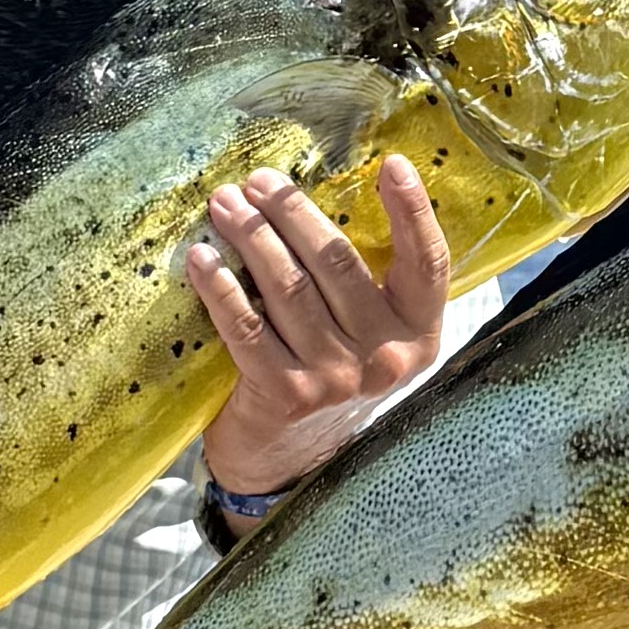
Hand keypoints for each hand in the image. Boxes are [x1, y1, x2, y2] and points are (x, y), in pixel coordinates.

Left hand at [189, 155, 454, 505]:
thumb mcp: (368, 336)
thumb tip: (318, 199)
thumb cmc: (329, 378)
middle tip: (259, 180)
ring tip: (224, 203)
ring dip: (250, 236)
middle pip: (337, 262)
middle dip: (293, 211)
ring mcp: (335, 377)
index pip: (427, 265)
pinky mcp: (285, 393)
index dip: (414, 213)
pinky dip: (220, 287)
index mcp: (418, 334)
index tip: (393, 165)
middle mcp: (384, 357)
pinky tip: (201, 259)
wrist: (292, 464)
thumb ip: (364, 285)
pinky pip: (245, 325)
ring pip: (287, 286)